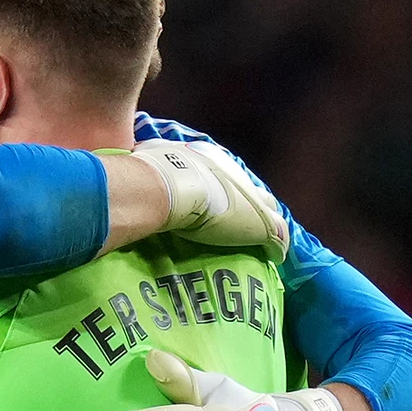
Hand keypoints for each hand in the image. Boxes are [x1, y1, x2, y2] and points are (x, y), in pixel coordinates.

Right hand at [131, 140, 289, 261]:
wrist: (171, 186)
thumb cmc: (154, 172)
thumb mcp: (150, 156)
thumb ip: (149, 159)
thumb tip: (132, 154)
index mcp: (210, 159)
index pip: (223, 174)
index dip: (222, 189)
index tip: (215, 201)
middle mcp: (235, 174)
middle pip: (252, 191)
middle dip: (250, 204)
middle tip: (240, 221)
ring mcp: (251, 199)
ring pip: (270, 211)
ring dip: (263, 225)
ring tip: (259, 241)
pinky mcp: (261, 224)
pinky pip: (278, 237)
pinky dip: (274, 247)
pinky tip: (272, 256)